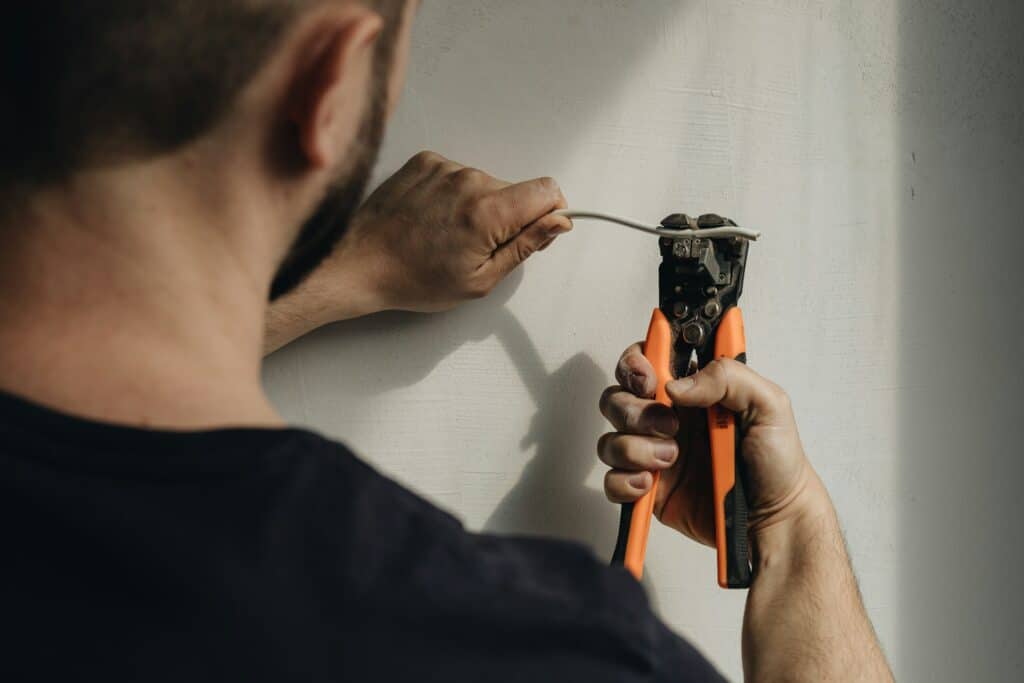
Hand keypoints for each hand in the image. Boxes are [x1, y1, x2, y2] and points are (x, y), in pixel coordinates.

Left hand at [310, 150, 571, 315]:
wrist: (358, 263)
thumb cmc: (413, 280)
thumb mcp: (481, 279)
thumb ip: (525, 246)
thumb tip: (558, 222)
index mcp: (488, 212)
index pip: (547, 190)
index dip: (549, 212)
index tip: (534, 231)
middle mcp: (469, 179)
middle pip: (514, 190)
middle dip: (506, 218)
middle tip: (473, 248)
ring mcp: (444, 167)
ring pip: (484, 183)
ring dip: (476, 207)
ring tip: (444, 235)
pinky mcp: (425, 161)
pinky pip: (457, 175)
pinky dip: (452, 195)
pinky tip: (430, 219)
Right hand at [597, 344, 828, 548]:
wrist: (774, 521)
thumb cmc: (778, 464)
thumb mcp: (770, 405)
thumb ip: (728, 377)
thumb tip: (676, 385)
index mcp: (694, 391)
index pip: (648, 360)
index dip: (637, 363)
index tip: (649, 379)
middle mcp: (668, 418)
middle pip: (618, 397)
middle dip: (634, 410)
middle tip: (670, 426)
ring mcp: (653, 453)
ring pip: (610, 439)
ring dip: (634, 448)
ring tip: (670, 460)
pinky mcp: (648, 489)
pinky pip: (612, 480)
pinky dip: (624, 482)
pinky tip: (650, 485)